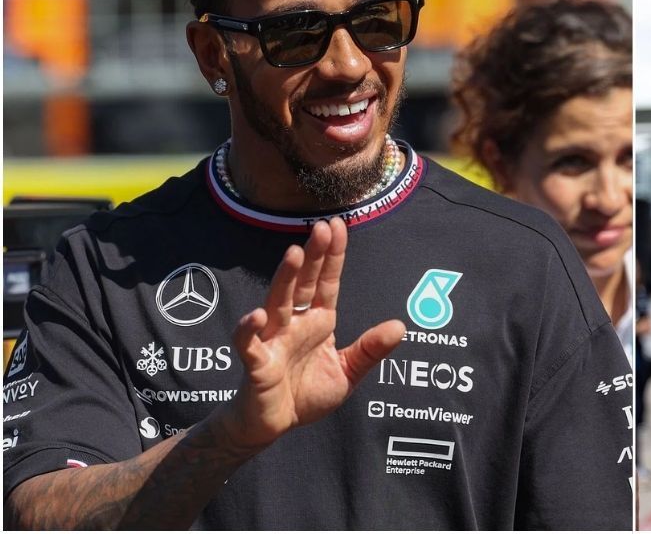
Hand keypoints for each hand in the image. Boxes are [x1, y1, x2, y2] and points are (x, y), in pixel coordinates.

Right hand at [216, 218, 405, 450]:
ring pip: (278, 303)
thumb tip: (400, 325)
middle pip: (304, 283)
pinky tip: (258, 316)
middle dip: (313, 256)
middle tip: (322, 227)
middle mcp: (295, 324)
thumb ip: (370, 350)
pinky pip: (250, 344)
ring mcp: (273, 340)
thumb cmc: (305, 395)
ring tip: (295, 253)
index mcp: (318, 322)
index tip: (338, 226)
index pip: (327, 282)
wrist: (271, 425)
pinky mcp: (257, 364)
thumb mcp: (347, 373)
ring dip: (285, 279)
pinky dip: (250, 330)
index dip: (333, 256)